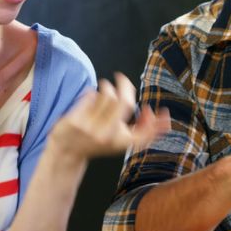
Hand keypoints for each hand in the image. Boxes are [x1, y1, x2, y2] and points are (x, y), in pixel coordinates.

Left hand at [47, 72, 170, 162]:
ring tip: (104, 88)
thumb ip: (138, 128)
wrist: (67, 153)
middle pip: (124, 102)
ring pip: (106, 95)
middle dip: (125, 85)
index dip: (159, 124)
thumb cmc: (96, 143)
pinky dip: (92, 92)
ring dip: (107, 87)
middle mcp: (107, 136)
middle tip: (121, 78)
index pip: (145, 135)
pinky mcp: (75, 121)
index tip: (163, 111)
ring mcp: (90, 129)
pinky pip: (90, 96)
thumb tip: (154, 112)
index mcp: (120, 143)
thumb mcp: (119, 140)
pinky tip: (90, 96)